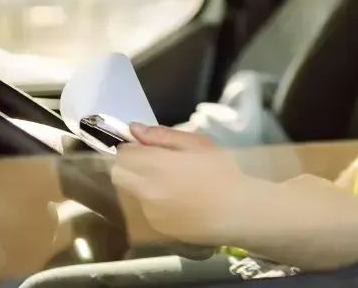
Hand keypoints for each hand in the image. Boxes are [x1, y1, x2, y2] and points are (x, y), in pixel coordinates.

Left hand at [110, 123, 265, 246]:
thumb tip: (134, 129)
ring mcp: (150, 211)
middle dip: (130, 166)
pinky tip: (177, 201)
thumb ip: (162, 135)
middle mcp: (147, 190)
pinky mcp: (157, 227)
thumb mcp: (197, 144)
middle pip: (119, 174)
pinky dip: (154, 202)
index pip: (123, 154)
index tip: (145, 147)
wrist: (238, 211)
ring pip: (132, 191)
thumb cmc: (222, 172)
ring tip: (172, 184)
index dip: (131, 148)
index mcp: (156, 165)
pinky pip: (146, 209)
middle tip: (153, 163)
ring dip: (142, 184)